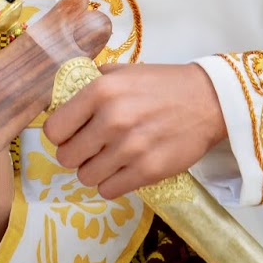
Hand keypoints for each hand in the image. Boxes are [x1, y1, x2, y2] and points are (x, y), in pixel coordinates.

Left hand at [42, 62, 226, 200]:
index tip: (71, 134)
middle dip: (76, 155)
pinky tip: (123, 170)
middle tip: (91, 149)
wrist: (208, 101)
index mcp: (100, 91)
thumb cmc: (162, 85)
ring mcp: (130, 148)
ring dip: (94, 171)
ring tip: (109, 160)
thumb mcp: (122, 72)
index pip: (54, 130)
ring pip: (86, 177)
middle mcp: (112, 120)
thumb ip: (91, 84)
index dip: (60, 135)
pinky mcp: (148, 171)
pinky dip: (112, 183)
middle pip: (67, 157)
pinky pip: (109, 190)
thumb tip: (64, 101)